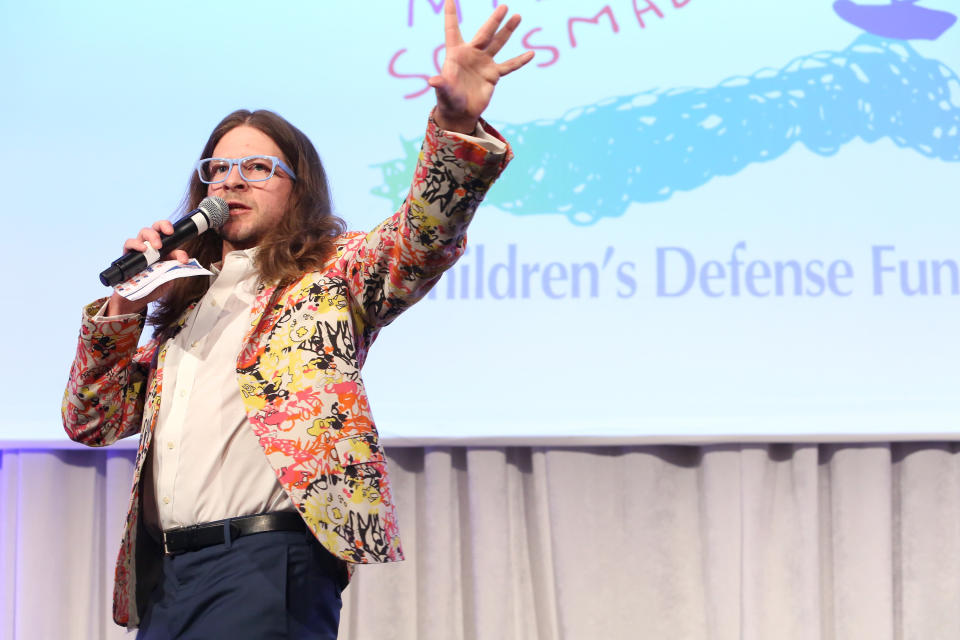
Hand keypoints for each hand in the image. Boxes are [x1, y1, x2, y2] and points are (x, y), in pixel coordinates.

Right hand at [106, 220, 189, 315]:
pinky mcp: (128, 255)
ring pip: (144, 232)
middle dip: (164, 226)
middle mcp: (152, 247)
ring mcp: (139, 249)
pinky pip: (129, 243)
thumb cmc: (152, 287)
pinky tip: (142, 249)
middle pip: (157, 228)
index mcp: (164, 251)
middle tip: (169, 233)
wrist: (135, 300)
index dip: (179, 248)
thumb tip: (183, 261)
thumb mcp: (167, 279)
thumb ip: (174, 269)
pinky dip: (135, 244)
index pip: (173, 242)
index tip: (183, 259)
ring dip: (152, 235)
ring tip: (157, 246)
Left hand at [429, 0, 533, 133]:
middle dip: (494, 21)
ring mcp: (484, 63)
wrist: (460, 112)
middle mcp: (471, 54)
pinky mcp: (493, 74)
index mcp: (456, 53)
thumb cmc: (448, 99)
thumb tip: (432, 81)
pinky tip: (530, 54)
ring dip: (507, 31)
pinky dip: (519, 61)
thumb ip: (441, 83)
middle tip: (503, 7)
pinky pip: (509, 66)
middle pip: (484, 34)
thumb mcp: (444, 91)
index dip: (450, 15)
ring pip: (498, 43)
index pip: (452, 30)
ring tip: (517, 16)